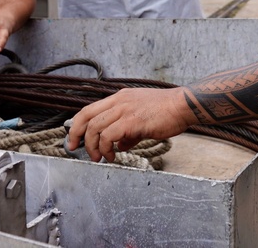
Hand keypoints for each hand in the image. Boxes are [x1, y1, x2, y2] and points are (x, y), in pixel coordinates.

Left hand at [66, 87, 197, 162]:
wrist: (183, 106)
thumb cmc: (167, 112)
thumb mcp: (143, 118)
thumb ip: (129, 132)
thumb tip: (121, 145)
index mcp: (120, 98)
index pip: (90, 109)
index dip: (78, 125)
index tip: (74, 139)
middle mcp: (119, 101)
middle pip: (86, 116)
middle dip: (76, 135)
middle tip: (75, 149)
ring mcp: (125, 109)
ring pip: (95, 127)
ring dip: (93, 146)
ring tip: (100, 158)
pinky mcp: (132, 120)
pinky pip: (109, 136)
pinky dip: (106, 148)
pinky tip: (113, 155)